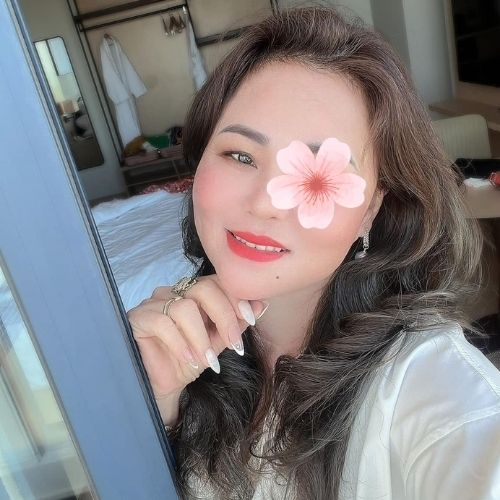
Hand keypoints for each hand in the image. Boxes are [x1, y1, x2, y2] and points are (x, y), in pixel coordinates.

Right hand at [127, 275, 266, 399]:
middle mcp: (173, 292)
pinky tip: (189, 359)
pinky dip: (180, 343)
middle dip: (224, 316)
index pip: (217, 281)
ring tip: (207, 361)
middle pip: (203, 287)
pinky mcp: (137, 318)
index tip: (251, 319)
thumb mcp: (218, 342)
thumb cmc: (189, 360)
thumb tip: (262, 304)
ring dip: (201, 338)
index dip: (236, 298)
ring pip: (184, 307)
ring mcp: (153, 303)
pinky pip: (162, 322)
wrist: (161, 386)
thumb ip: (236, 323)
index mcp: (193, 293)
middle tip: (234, 343)